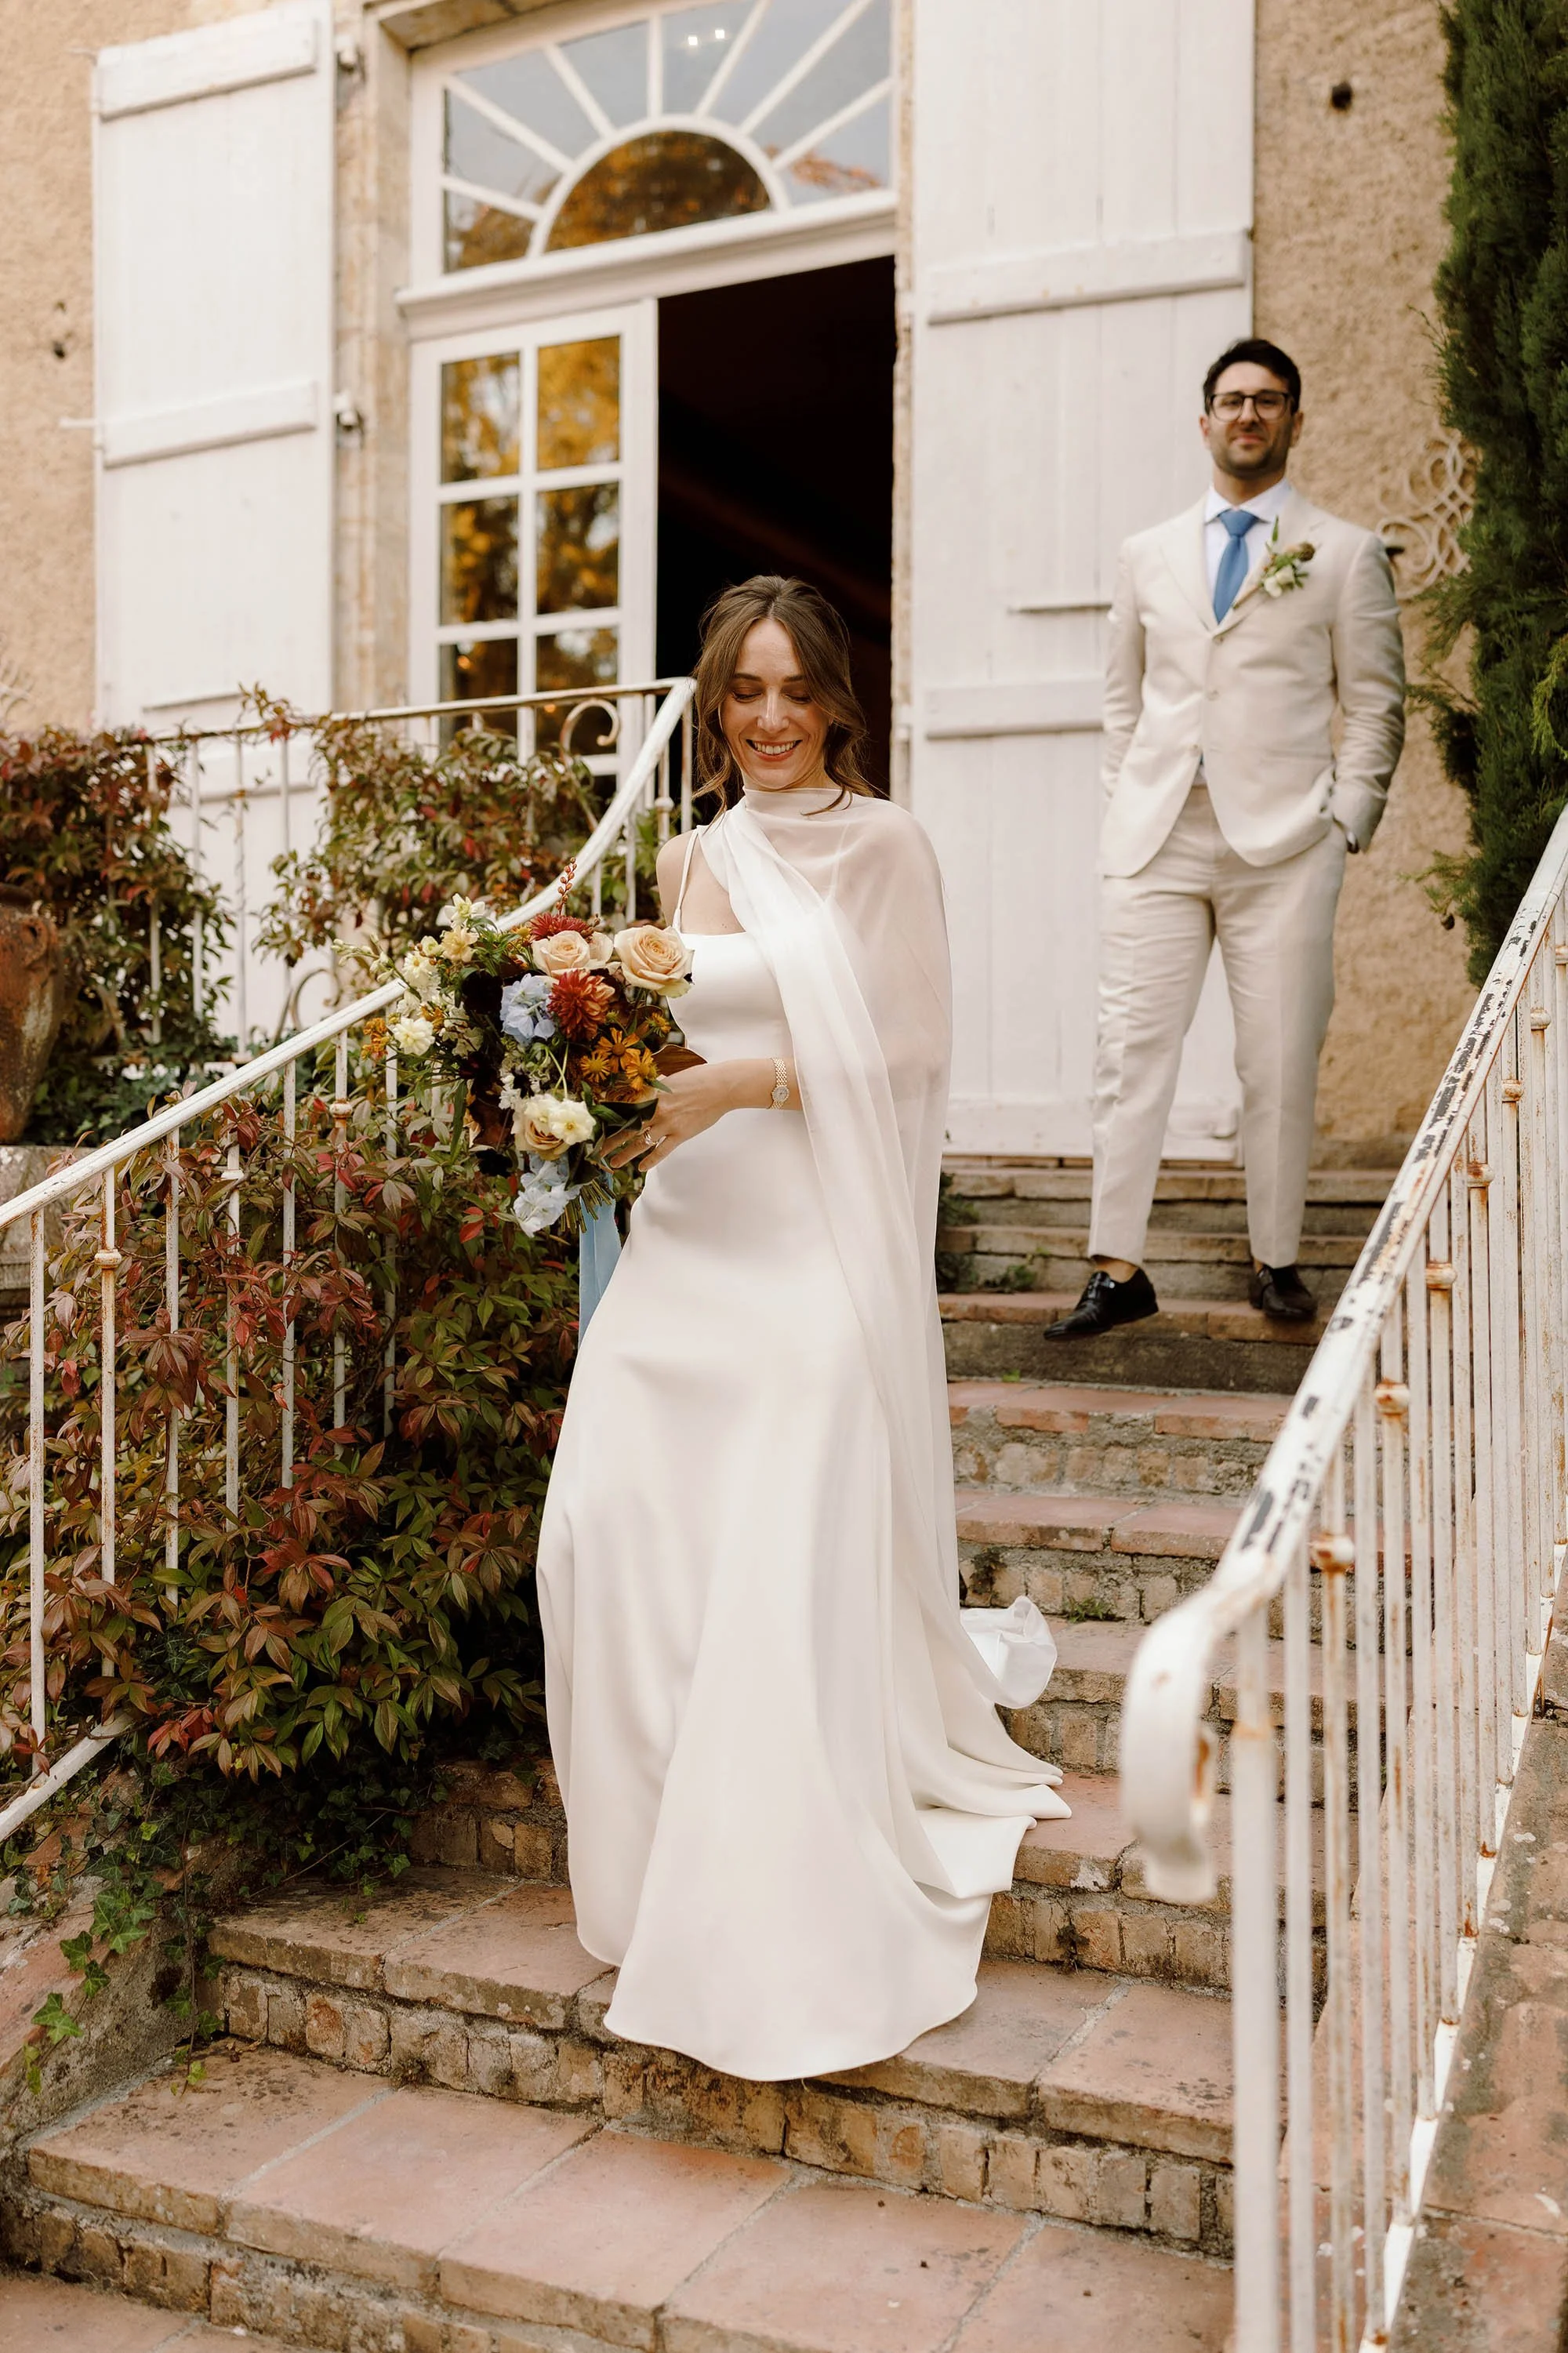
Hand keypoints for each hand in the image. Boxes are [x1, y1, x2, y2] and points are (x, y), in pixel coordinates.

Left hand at [601, 1057, 794, 1171]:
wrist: (721, 1087)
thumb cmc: (699, 1078)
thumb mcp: (674, 1078)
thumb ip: (660, 1085)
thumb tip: (652, 1084)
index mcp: (653, 1094)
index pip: (627, 1109)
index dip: (613, 1119)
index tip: (602, 1126)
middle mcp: (656, 1110)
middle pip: (629, 1128)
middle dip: (613, 1140)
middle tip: (600, 1151)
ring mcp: (668, 1123)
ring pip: (641, 1142)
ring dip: (625, 1154)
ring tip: (614, 1163)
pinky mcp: (681, 1134)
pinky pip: (662, 1150)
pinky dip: (651, 1160)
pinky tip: (641, 1168)